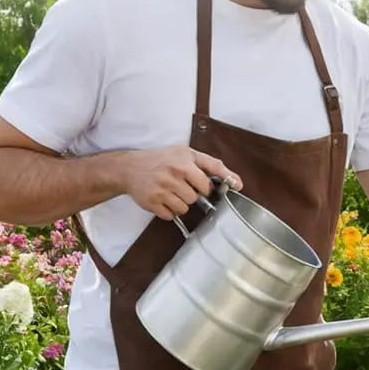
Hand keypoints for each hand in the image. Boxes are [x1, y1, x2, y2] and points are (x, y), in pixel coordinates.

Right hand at [119, 146, 242, 219]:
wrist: (130, 168)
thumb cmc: (163, 160)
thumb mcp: (187, 154)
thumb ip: (214, 166)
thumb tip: (238, 183)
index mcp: (184, 161)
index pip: (207, 185)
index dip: (205, 187)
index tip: (201, 185)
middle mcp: (172, 175)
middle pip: (196, 198)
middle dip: (191, 194)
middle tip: (179, 185)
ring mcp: (161, 190)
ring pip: (184, 209)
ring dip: (180, 203)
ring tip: (170, 191)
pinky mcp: (152, 203)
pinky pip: (171, 215)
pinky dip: (168, 210)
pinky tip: (162, 199)